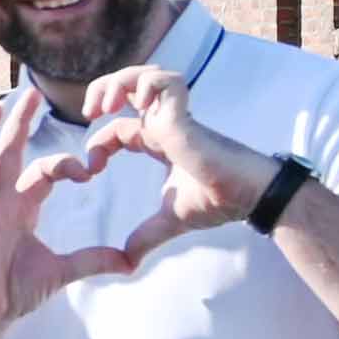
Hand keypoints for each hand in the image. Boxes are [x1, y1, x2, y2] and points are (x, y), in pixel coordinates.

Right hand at [0, 90, 138, 336]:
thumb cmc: (16, 292)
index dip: (65, 165)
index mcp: (20, 207)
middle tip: (30, 93)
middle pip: (6, 153)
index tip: (89, 170)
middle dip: (17, 123)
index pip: (42, 171)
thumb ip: (93, 260)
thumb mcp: (63, 271)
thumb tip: (131, 263)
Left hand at [70, 64, 274, 247]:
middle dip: (102, 90)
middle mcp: (167, 123)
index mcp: (161, 140)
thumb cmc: (220, 200)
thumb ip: (147, 236)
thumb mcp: (171, 220)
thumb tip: (128, 262)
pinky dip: (146, 84)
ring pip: (145, 76)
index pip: (120, 127)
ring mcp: (177, 116)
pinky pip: (166, 82)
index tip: (90, 168)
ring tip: (104, 105)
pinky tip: (134, 105)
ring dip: (119, 82)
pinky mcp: (186, 117)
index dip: (99, 141)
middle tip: (89, 113)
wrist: (250, 197)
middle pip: (130, 86)